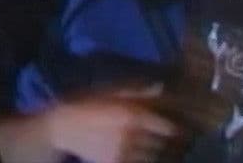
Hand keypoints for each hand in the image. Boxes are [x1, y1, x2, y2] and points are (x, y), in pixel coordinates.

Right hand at [45, 86, 185, 162]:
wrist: (62, 127)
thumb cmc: (87, 105)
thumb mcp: (110, 92)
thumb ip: (137, 91)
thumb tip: (161, 87)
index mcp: (133, 114)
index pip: (168, 128)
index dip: (176, 129)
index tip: (179, 129)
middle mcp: (132, 135)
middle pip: (163, 144)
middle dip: (168, 142)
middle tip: (172, 140)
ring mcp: (124, 153)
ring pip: (153, 157)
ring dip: (158, 154)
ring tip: (158, 149)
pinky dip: (143, 161)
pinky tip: (140, 156)